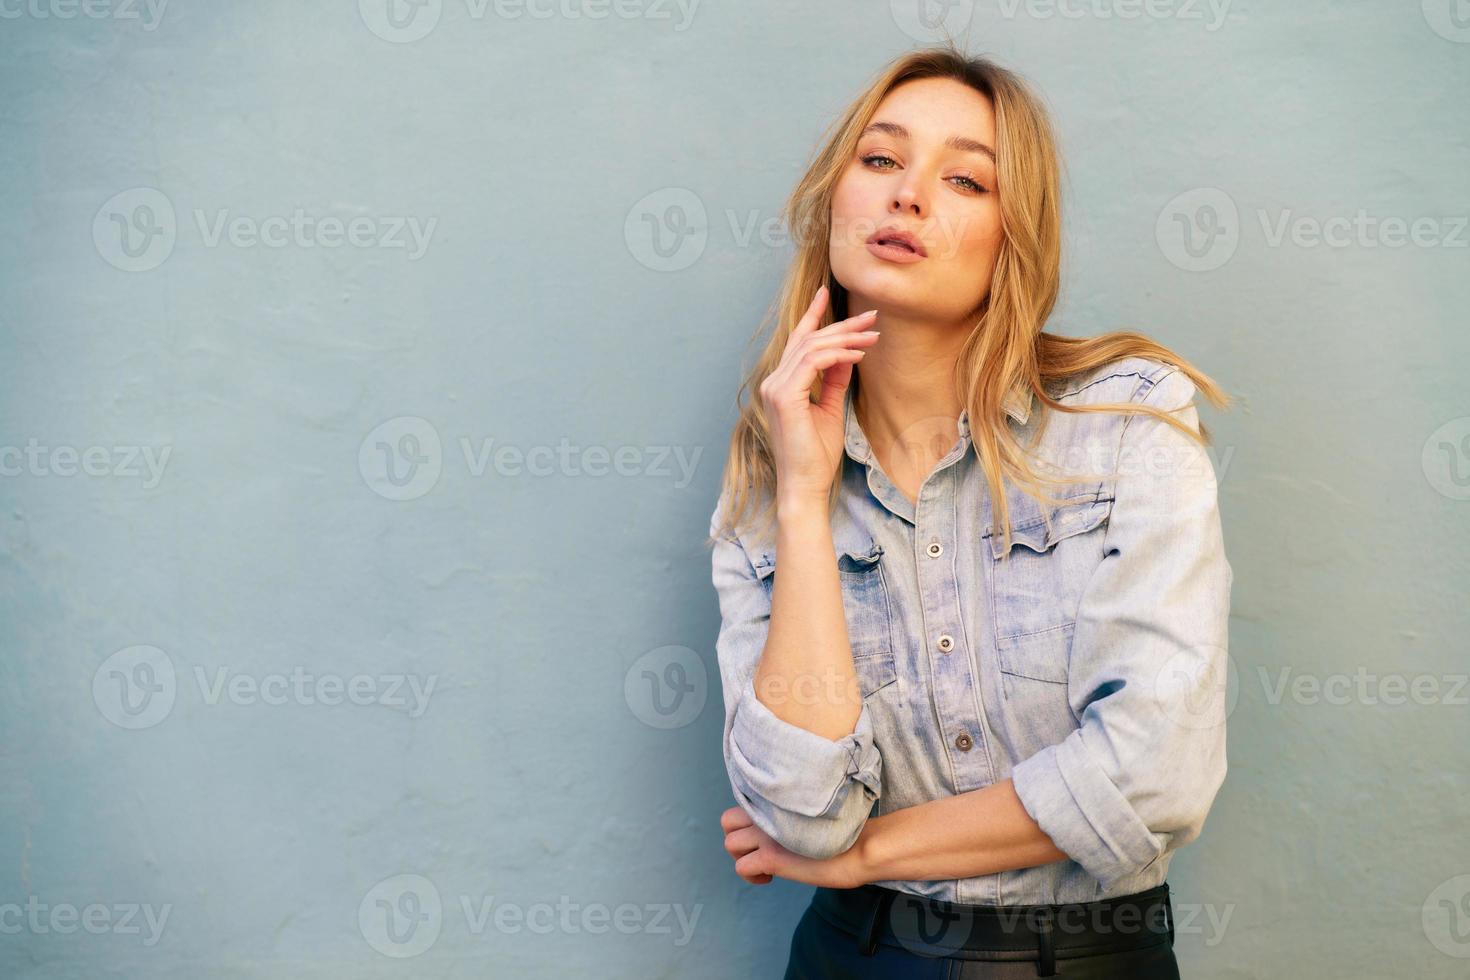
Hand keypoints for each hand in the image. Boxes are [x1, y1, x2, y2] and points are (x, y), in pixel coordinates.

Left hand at [720, 804, 868, 889]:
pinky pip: (742, 868)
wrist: (860, 847)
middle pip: (727, 820)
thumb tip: (780, 824)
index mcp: (777, 800)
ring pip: (730, 845)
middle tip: (758, 850)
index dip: (751, 822)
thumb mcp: (810, 814)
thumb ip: (789, 813)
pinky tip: (771, 878)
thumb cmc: (845, 832)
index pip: (743, 803)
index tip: (768, 835)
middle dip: (738, 838)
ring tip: (766, 865)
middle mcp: (767, 813)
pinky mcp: (770, 857)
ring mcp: (766, 834)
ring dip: (744, 858)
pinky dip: (753, 876)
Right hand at [760, 285, 880, 503]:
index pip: (797, 342)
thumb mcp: (829, 409)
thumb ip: (833, 380)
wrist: (805, 484)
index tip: (826, 294)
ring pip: (812, 346)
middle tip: (872, 316)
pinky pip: (814, 362)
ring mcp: (775, 387)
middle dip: (842, 325)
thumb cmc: (816, 454)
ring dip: (846, 337)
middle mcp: (774, 381)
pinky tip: (859, 354)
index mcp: (781, 384)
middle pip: (808, 340)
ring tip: (873, 335)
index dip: (812, 316)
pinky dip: (838, 354)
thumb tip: (846, 355)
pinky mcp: (784, 396)